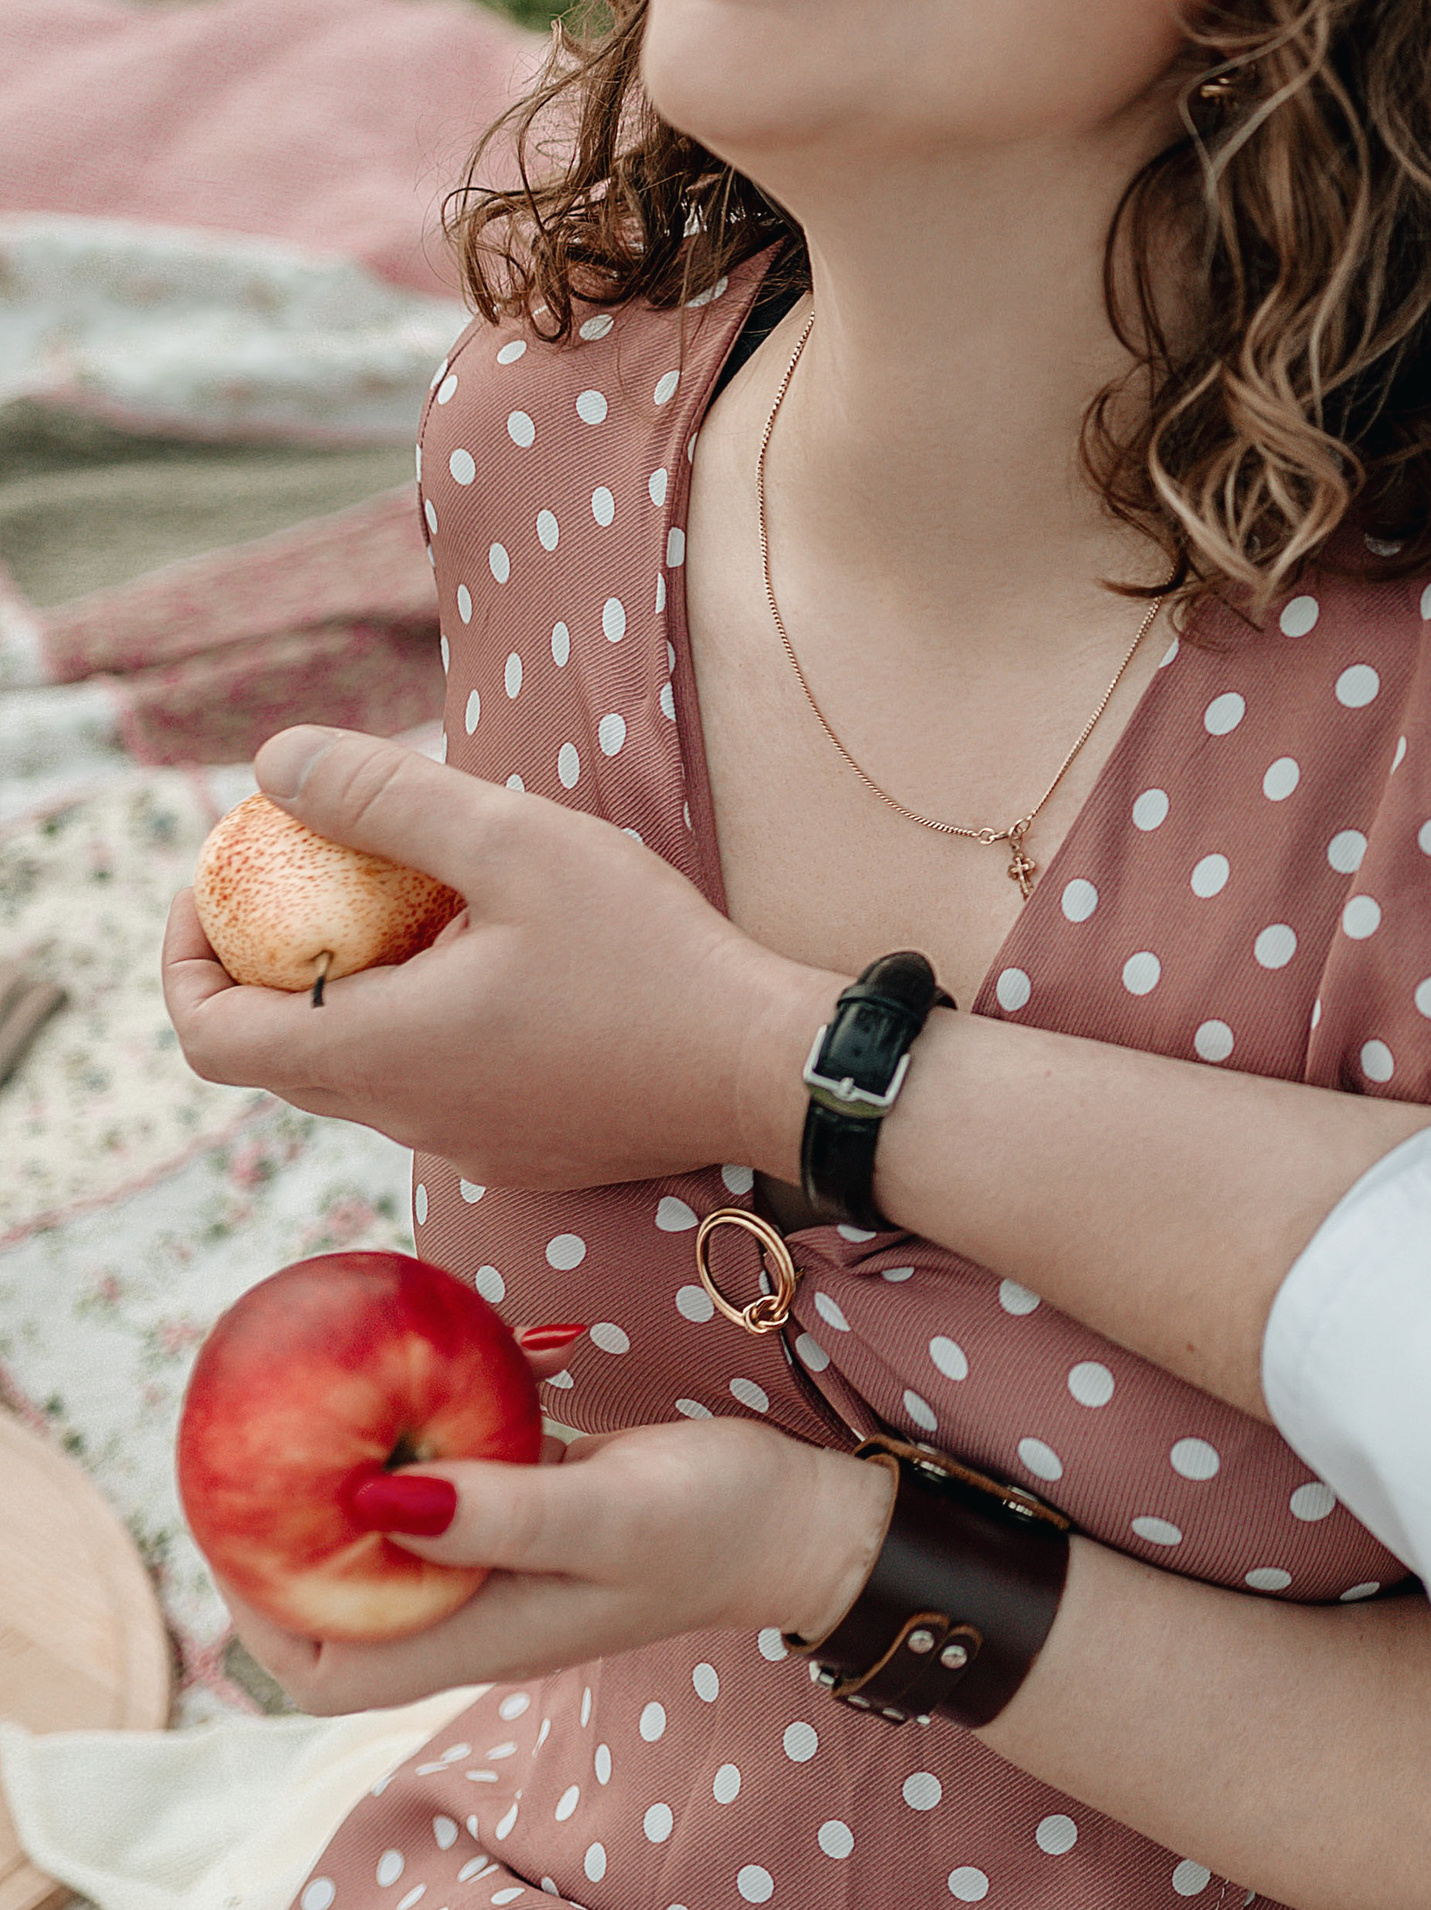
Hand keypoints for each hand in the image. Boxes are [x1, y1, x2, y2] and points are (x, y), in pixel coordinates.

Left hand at [166, 725, 832, 1189]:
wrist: (765, 1069)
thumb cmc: (647, 957)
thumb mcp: (515, 843)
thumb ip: (386, 799)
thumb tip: (274, 761)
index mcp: (378, 1054)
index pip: (209, 1037)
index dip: (185, 957)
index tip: (219, 881)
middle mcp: (402, 1117)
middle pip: (273, 1054)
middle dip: (262, 962)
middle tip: (309, 875)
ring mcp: (461, 1143)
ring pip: (356, 1070)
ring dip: (350, 990)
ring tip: (422, 903)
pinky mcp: (517, 1148)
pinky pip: (428, 1087)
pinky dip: (419, 1022)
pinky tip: (498, 959)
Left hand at [226, 1418, 893, 1714]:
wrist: (811, 1518)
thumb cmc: (717, 1523)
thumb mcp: (609, 1511)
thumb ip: (498, 1510)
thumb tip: (372, 1493)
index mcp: (476, 1634)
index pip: (320, 1663)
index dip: (259, 1604)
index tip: (237, 1509)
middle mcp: (476, 1604)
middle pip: (340, 1590)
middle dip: (291, 1513)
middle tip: (277, 1412)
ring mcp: (508, 1556)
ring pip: (398, 1517)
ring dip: (371, 1448)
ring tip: (355, 1362)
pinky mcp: (540, 1503)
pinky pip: (464, 1463)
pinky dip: (456, 1408)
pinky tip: (497, 1342)